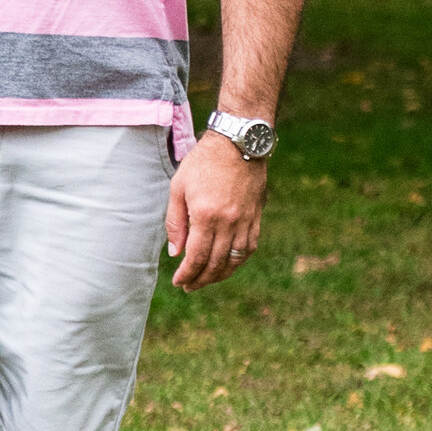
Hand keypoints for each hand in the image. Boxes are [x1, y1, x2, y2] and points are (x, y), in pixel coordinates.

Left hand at [166, 128, 268, 288]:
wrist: (237, 143)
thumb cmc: (202, 162)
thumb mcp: (178, 187)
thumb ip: (175, 222)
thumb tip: (176, 253)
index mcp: (205, 216)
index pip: (196, 257)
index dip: (187, 274)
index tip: (179, 283)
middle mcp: (228, 223)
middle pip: (216, 264)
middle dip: (201, 279)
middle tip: (189, 287)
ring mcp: (245, 222)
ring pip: (234, 261)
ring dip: (220, 275)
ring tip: (206, 280)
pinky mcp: (256, 218)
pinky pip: (249, 249)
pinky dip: (238, 262)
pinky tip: (228, 266)